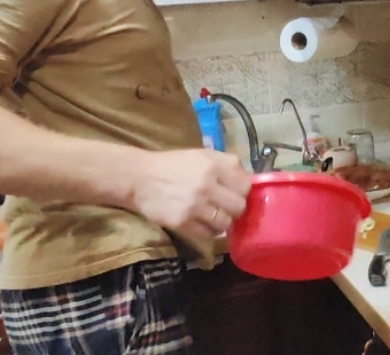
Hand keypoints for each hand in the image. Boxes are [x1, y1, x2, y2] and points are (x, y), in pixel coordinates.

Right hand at [131, 149, 250, 238]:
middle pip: (239, 206)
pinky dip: (210, 231)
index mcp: (213, 166)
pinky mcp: (183, 222)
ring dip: (222, 221)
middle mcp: (207, 186)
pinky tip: (203, 223)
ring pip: (225, 223)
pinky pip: (209, 234)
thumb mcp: (202, 155)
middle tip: (226, 206)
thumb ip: (227, 164)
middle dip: (235, 208)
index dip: (242, 191)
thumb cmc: (173, 165)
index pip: (245, 186)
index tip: (235, 193)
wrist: (140, 178)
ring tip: (214, 215)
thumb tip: (249, 179)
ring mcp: (195, 206)